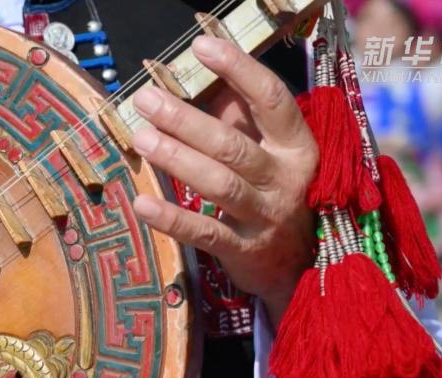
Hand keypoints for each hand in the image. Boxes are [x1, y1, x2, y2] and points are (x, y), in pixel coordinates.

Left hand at [130, 36, 317, 327]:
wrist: (299, 266)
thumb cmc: (274, 194)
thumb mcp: (270, 152)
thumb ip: (240, 118)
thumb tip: (202, 80)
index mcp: (296, 145)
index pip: (271, 99)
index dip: (239, 69)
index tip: (202, 46)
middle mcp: (285, 179)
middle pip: (234, 145)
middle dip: (187, 120)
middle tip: (146, 99)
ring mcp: (266, 216)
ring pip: (219, 183)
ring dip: (177, 159)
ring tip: (141, 138)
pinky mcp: (244, 249)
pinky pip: (204, 232)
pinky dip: (172, 219)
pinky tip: (143, 202)